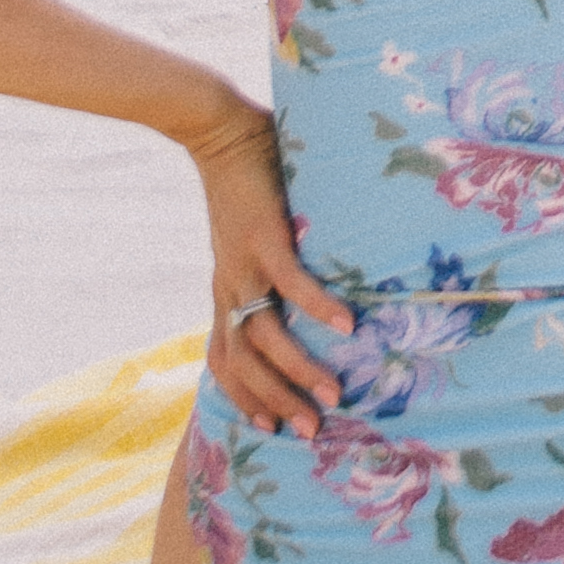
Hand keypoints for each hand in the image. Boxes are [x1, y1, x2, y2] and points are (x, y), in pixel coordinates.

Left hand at [186, 102, 351, 438]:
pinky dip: (317, 307)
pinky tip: (346, 325)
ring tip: (333, 392)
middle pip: (244, 364)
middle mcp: (231, 288)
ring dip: (298, 369)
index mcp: (226, 291)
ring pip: (265, 337)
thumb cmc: (242, 181)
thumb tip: (302, 281)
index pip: (225, 360)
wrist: (216, 134)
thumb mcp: (248, 237)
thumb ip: (269, 263)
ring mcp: (245, 266)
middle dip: (276, 401)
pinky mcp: (265, 239)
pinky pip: (291, 284)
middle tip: (311, 430)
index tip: (270, 426)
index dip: (244, 396)